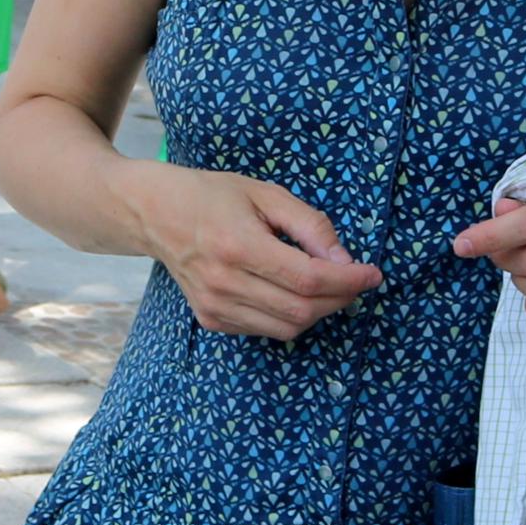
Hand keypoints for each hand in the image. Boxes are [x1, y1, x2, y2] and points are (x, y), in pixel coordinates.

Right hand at [130, 165, 380, 339]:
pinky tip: (289, 291)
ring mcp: (214, 306)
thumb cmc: (212, 195)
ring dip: (318, 311)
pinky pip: (265, 330)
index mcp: (238, 245)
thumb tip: (344, 260)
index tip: (372, 273)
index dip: (348, 280)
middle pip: (302, 310)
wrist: (153, 213)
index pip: (308, 279)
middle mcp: (223, 282)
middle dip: (340, 298)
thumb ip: (310, 225)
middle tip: (355, 279)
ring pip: (287, 328)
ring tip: (326, 286)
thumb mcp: (266, 193)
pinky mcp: (210, 320)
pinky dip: (289, 317)